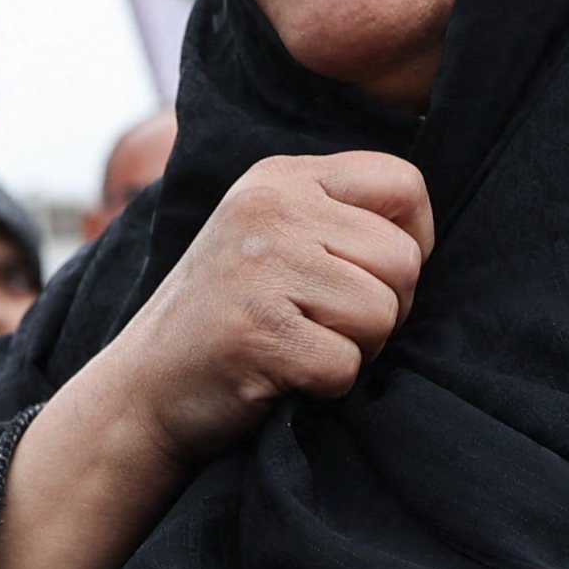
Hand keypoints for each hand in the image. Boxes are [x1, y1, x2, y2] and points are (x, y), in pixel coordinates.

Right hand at [0, 153, 436, 568]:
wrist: (141, 391)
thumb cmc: (228, 321)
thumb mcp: (273, 241)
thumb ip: (338, 220)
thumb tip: (427, 238)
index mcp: (281, 177)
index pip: (405, 185)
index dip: (413, 243)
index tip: (371, 279)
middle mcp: (269, 207)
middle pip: (404, 260)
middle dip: (385, 310)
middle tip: (326, 328)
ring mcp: (258, 266)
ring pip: (383, 313)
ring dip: (355, 351)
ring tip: (300, 348)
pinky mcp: (255, 330)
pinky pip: (346, 365)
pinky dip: (326, 386)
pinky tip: (281, 376)